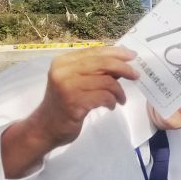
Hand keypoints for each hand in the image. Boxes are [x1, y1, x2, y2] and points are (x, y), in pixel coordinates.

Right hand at [1, 46, 138, 177]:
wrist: (45, 128)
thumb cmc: (64, 104)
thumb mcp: (76, 81)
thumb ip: (95, 71)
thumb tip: (122, 63)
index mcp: (64, 61)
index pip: (95, 51)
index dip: (116, 52)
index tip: (132, 56)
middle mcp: (63, 70)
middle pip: (103, 63)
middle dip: (124, 68)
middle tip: (136, 75)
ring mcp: (67, 86)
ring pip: (107, 81)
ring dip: (119, 91)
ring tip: (120, 99)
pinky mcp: (74, 102)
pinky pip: (104, 97)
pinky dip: (112, 101)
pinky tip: (111, 106)